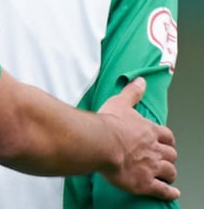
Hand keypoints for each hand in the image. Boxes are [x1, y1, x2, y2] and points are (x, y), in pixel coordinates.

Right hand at [97, 78, 178, 199]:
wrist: (100, 142)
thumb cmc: (108, 124)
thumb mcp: (120, 103)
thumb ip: (132, 92)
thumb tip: (140, 80)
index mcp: (149, 131)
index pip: (166, 136)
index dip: (167, 140)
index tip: (165, 142)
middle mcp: (154, 149)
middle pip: (171, 154)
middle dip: (169, 157)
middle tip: (164, 159)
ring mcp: (151, 167)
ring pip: (169, 172)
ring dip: (170, 174)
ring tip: (168, 176)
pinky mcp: (144, 182)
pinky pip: (162, 190)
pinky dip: (169, 192)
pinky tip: (172, 192)